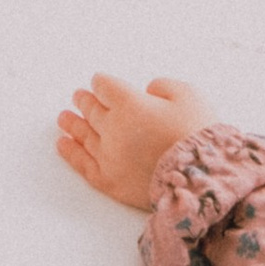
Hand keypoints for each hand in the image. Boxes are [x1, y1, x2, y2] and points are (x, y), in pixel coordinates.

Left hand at [56, 71, 219, 209]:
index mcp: (129, 103)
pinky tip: (63, 145)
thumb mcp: (189, 96)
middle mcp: (113, 127)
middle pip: (92, 109)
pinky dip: (71, 153)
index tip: (100, 83)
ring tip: (63, 118)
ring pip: (84, 135)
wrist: (201, 182)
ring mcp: (108, 155)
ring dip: (72, 124)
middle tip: (79, 97)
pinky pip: (83, 164)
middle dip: (85, 101)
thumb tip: (149, 91)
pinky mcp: (109, 181)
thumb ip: (164, 87)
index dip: (102, 84)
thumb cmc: (198, 137)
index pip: (105, 87)